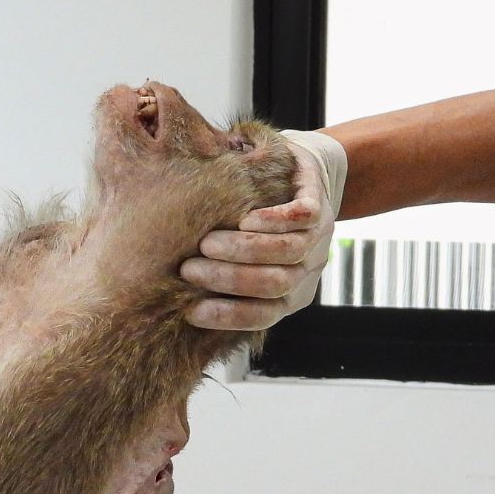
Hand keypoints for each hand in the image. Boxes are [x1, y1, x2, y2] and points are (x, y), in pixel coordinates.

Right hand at [180, 128, 348, 330]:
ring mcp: (317, 238)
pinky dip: (274, 220)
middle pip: (274, 284)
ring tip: (207, 244)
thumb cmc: (260, 225)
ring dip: (243, 250)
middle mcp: (307, 270)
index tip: (192, 311)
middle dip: (229, 280)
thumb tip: (175, 300)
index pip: (264, 315)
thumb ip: (225, 279)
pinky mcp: (319, 205)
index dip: (229, 316)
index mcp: (291, 294)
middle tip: (189, 270)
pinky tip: (245, 220)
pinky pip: (305, 216)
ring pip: (287, 251)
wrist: (310, 177)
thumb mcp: (246, 260)